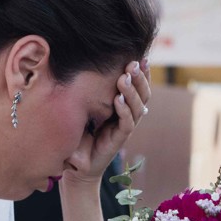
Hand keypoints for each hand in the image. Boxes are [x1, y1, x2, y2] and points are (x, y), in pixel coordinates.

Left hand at [64, 59, 150, 184]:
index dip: (141, 73)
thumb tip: (80, 62)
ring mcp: (124, 128)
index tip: (139, 56)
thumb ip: (87, 92)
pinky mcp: (119, 140)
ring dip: (132, 91)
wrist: (77, 164)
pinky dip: (124, 111)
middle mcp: (127, 115)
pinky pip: (127, 124)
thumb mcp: (82, 110)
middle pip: (143, 94)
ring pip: (138, 107)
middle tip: (133, 63)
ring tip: (125, 78)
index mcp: (122, 106)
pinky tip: (118, 99)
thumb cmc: (80, 134)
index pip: (138, 87)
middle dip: (139, 78)